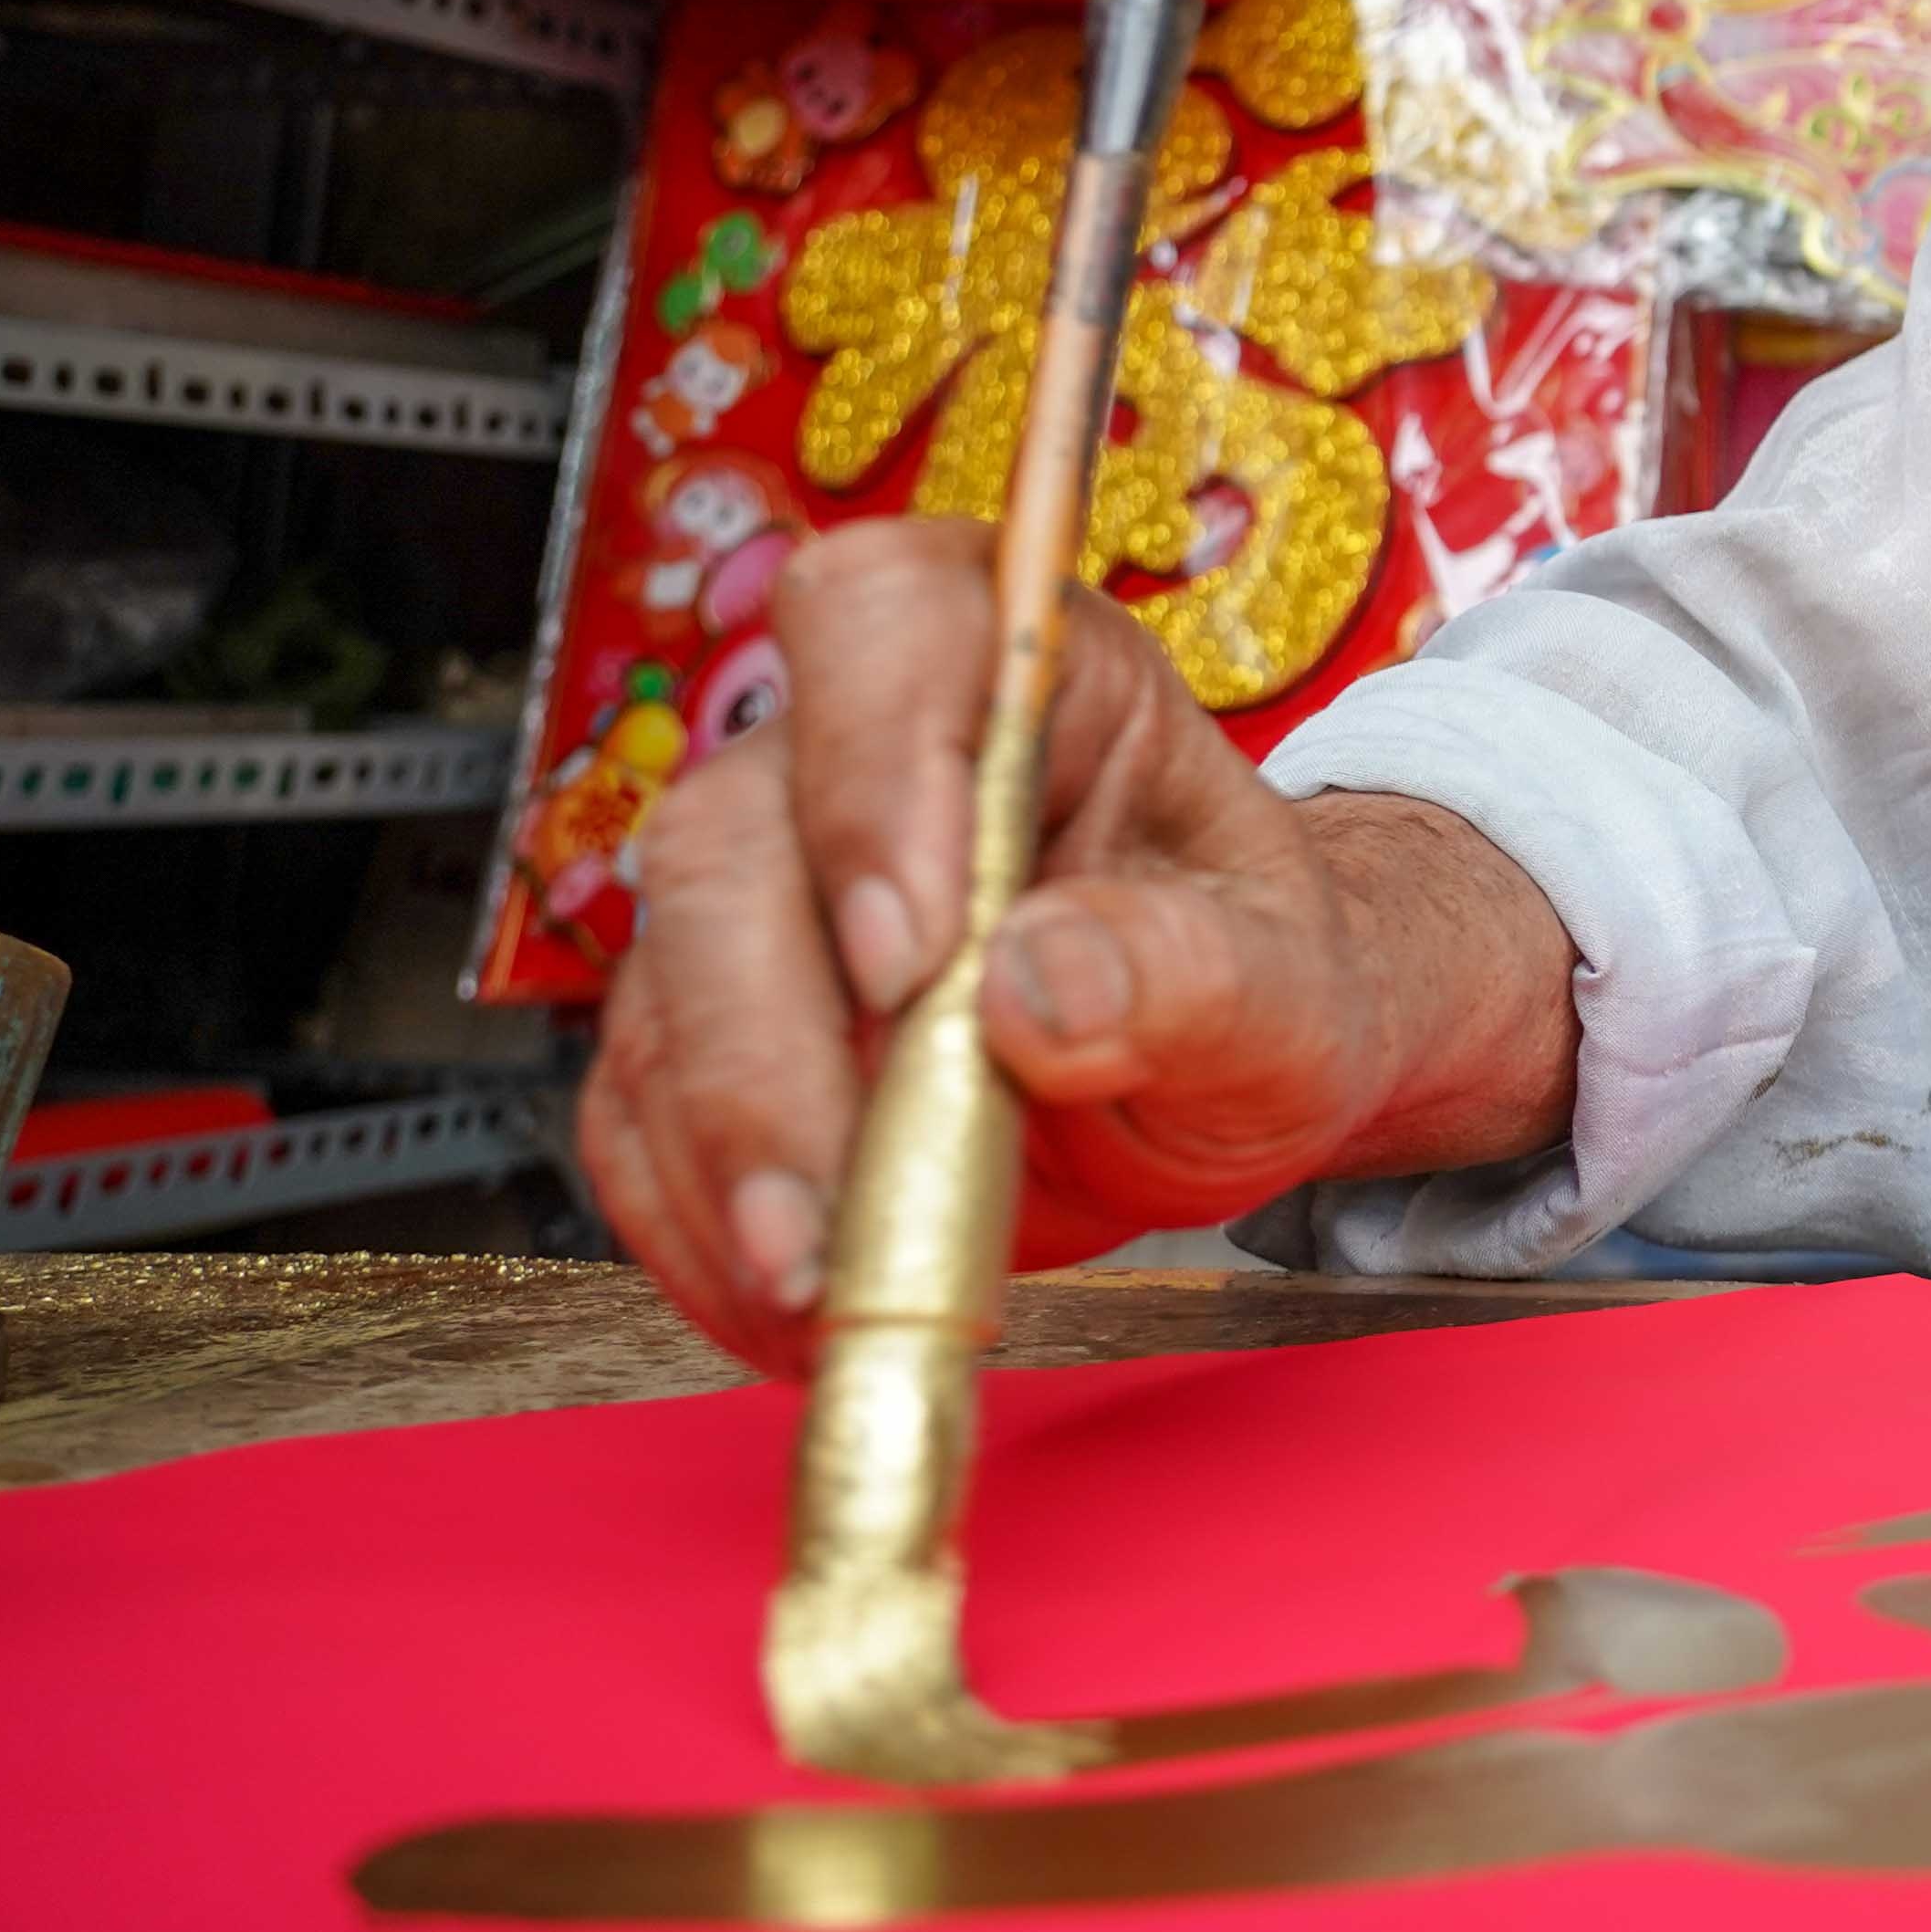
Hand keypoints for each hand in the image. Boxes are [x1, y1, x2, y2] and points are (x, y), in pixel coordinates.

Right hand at [577, 517, 1575, 1375]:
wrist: (1225, 1066)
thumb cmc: (1262, 980)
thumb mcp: (1289, 985)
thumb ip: (1193, 968)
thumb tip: (1042, 982)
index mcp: (1026, 672)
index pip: (887, 624)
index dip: (871, 779)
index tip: (911, 965)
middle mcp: (861, 753)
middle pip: (728, 842)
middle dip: (765, 1047)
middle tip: (835, 1214)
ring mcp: (768, 887)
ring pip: (659, 992)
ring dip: (722, 1164)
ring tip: (822, 1294)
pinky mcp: (711, 1022)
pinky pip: (641, 1112)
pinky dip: (694, 1224)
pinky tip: (785, 1307)